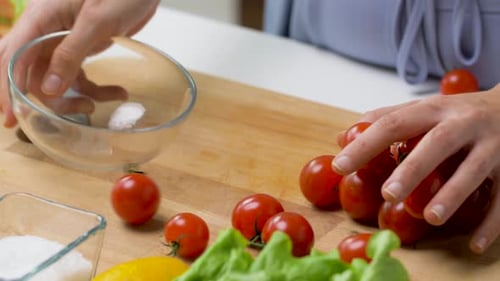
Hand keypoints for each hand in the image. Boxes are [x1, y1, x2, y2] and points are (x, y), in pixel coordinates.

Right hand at [0, 0, 159, 126]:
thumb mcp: (97, 22)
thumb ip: (71, 53)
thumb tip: (49, 89)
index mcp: (40, 19)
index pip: (11, 57)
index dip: (7, 88)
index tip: (10, 116)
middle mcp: (47, 31)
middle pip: (33, 73)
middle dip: (53, 98)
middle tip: (82, 109)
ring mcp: (64, 41)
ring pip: (57, 79)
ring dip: (77, 96)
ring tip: (101, 103)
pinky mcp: (82, 47)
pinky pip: (78, 75)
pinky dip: (95, 88)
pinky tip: (117, 92)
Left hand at [333, 85, 499, 253]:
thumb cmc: (460, 111)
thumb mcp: (425, 107)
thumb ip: (387, 119)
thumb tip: (342, 137)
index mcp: (434, 109)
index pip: (394, 123)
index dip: (365, 144)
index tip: (341, 166)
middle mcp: (463, 123)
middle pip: (437, 143)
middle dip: (413, 169)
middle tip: (388, 193)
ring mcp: (492, 145)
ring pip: (473, 170)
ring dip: (452, 195)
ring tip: (430, 217)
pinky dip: (491, 222)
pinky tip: (474, 244)